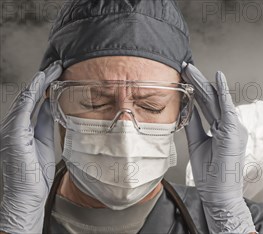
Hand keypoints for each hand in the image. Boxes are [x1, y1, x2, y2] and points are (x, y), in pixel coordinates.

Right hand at [0, 61, 62, 232]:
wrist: (26, 196)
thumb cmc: (36, 175)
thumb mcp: (45, 143)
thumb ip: (47, 125)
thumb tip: (54, 107)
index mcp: (22, 129)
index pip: (34, 102)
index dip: (45, 86)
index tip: (59, 72)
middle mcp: (13, 127)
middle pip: (29, 97)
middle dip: (43, 79)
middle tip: (59, 64)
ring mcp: (11, 131)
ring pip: (25, 100)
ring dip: (39, 82)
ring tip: (53, 68)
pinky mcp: (13, 136)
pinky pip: (22, 110)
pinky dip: (31, 96)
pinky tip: (41, 84)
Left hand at [181, 63, 254, 232]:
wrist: (218, 194)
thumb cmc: (211, 175)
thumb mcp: (197, 143)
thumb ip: (194, 125)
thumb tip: (187, 108)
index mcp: (224, 129)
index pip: (210, 105)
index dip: (198, 90)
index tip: (186, 76)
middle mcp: (232, 126)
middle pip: (213, 99)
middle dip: (199, 81)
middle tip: (186, 66)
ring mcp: (235, 128)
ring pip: (217, 100)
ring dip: (204, 83)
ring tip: (191, 69)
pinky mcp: (234, 132)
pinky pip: (227, 108)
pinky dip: (223, 92)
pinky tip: (217, 78)